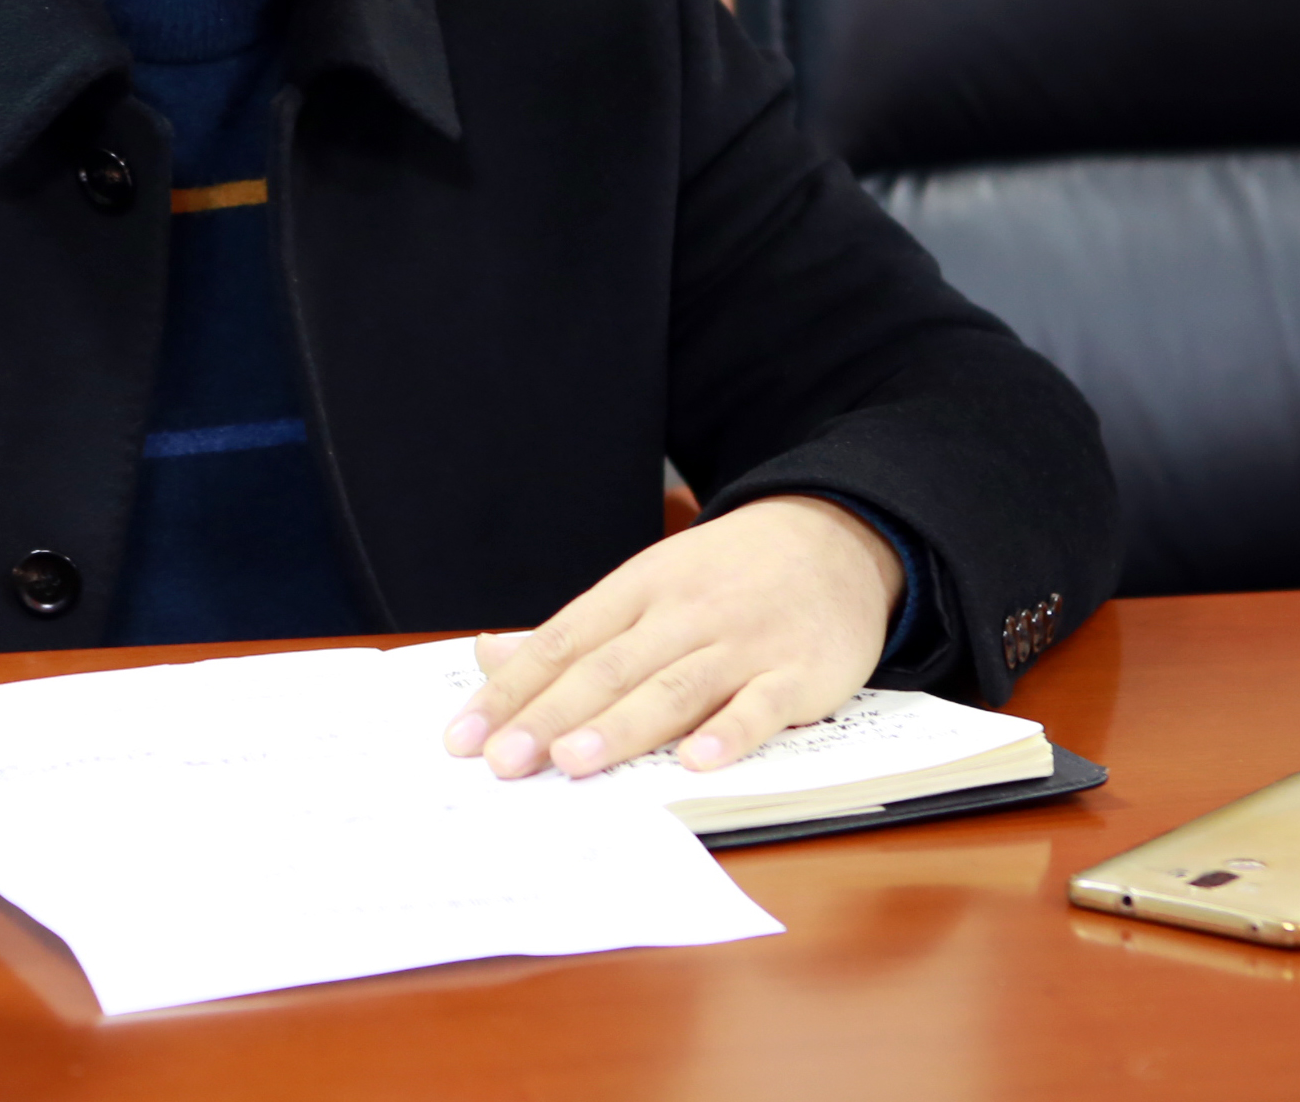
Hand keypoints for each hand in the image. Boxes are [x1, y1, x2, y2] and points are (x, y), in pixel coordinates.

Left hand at [441, 495, 903, 779]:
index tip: (464, 737)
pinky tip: (696, 762)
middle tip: (502, 761)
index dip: (511, 690)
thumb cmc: (725, 575)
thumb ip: (572, 631)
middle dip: (551, 715)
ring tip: (572, 762)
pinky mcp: (798, 671)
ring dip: (622, 725)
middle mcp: (683, 613)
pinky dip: (730, 732)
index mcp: (637, 590)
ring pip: (674, 686)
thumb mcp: (644, 585)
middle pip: (608, 668)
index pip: (562, 642)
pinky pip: (762, 706)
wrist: (835, 538)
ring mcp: (742, 642)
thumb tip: (489, 656)